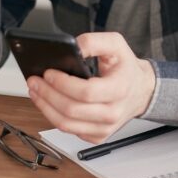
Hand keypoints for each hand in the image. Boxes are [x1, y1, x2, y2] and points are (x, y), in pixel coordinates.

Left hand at [26, 32, 156, 143]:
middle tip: (35, 81)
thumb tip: (74, 47)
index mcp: (120, 89)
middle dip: (47, 94)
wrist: (141, 90)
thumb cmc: (127, 69)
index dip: (62, 84)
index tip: (49, 74)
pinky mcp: (98, 136)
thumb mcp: (116, 45)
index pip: (86, 92)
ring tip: (36, 92)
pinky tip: (49, 104)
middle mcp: (113, 112)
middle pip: (71, 110)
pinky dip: (53, 117)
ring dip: (45, 107)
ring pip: (66, 124)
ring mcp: (105, 128)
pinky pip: (69, 130)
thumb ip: (94, 41)